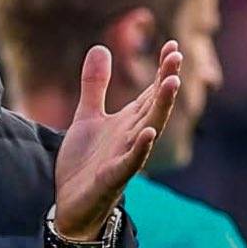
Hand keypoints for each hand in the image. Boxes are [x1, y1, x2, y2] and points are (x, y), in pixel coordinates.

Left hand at [54, 41, 181, 239]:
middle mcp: (131, 137)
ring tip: (171, 83)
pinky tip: (148, 132)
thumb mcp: (87, 117)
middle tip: (176, 55)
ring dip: (161, 107)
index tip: (172, 45)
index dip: (161, 70)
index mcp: (127, 122)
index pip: (150, 92)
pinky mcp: (113, 177)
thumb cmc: (84, 161)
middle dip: (166, 81)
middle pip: (154, 106)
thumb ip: (95, 85)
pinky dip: (141, 148)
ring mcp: (125, 157)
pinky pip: (130, 162)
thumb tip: (100, 47)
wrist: (69, 202)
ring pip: (149, 129)